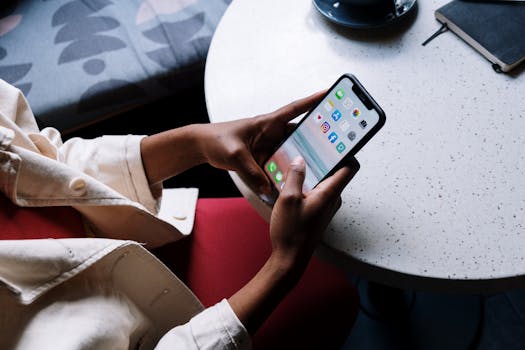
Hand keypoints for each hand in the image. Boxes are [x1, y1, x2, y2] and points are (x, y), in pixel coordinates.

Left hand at [198, 91, 324, 194]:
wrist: (203, 146)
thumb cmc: (217, 140)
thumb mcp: (235, 155)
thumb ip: (252, 172)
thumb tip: (268, 189)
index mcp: (267, 123)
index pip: (295, 109)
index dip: (313, 101)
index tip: (330, 94)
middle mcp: (271, 133)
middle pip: (300, 133)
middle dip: (317, 135)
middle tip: (336, 142)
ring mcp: (269, 146)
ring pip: (292, 151)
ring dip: (303, 157)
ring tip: (320, 165)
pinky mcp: (264, 158)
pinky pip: (280, 165)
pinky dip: (287, 171)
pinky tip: (295, 181)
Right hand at [269, 156, 359, 272]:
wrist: (289, 259)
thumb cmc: (291, 232)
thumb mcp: (288, 199)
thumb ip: (295, 176)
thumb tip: (299, 159)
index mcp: (330, 193)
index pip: (350, 167)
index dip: (346, 151)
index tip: (336, 140)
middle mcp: (332, 199)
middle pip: (335, 171)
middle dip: (323, 158)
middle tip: (308, 146)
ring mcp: (326, 206)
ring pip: (324, 181)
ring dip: (312, 172)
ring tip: (296, 163)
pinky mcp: (318, 212)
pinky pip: (317, 192)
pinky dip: (307, 184)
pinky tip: (291, 183)